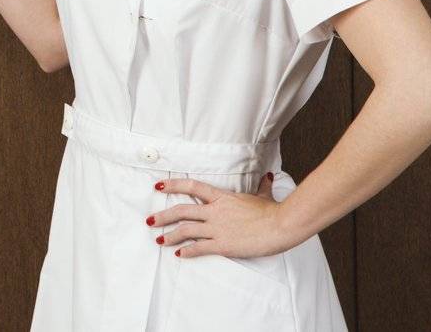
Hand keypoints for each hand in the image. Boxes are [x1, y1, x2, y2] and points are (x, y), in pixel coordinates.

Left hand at [148, 173, 293, 258]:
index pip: (192, 186)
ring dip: (170, 236)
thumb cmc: (273, 212)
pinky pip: (200, 248)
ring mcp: (218, 228)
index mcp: (222, 197)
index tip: (159, 186)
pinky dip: (187, 251)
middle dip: (163, 216)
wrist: (281, 225)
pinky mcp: (223, 245)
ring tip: (159, 240)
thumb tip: (267, 177)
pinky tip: (179, 254)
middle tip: (149, 220)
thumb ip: (261, 187)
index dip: (173, 185)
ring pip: (186, 230)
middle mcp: (216, 211)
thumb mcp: (263, 196)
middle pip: (182, 210)